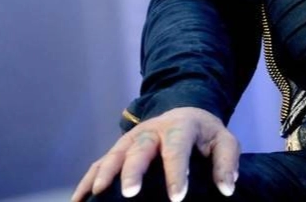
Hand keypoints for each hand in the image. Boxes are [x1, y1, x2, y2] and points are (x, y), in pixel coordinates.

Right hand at [72, 107, 239, 201]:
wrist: (184, 113)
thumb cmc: (204, 135)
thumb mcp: (224, 141)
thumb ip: (227, 162)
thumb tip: (227, 189)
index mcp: (181, 126)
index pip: (178, 147)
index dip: (177, 171)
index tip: (177, 197)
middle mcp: (152, 130)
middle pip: (140, 148)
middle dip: (133, 170)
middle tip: (130, 193)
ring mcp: (131, 139)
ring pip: (114, 153)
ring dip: (104, 173)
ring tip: (96, 194)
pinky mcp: (118, 149)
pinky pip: (99, 164)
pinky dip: (87, 180)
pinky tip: (78, 200)